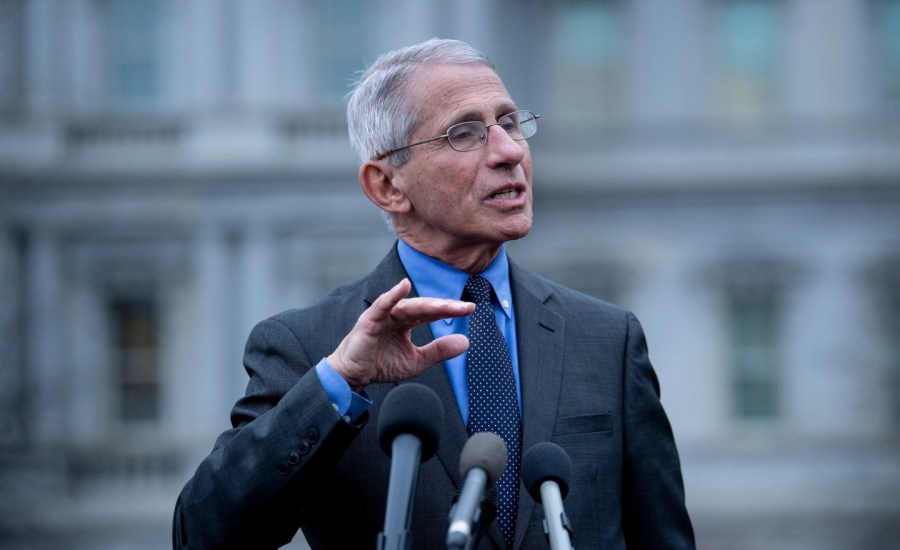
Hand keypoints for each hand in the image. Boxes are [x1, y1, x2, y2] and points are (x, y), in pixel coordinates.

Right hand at [327, 278, 474, 390]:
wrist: (353, 376)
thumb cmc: (382, 364)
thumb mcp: (417, 361)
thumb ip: (439, 351)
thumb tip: (466, 341)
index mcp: (408, 322)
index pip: (433, 313)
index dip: (451, 311)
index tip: (471, 309)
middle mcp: (397, 315)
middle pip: (425, 307)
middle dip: (445, 307)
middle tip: (465, 307)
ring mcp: (383, 315)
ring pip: (408, 306)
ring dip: (427, 304)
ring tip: (445, 304)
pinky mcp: (369, 320)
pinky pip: (381, 305)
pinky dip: (392, 295)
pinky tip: (403, 286)